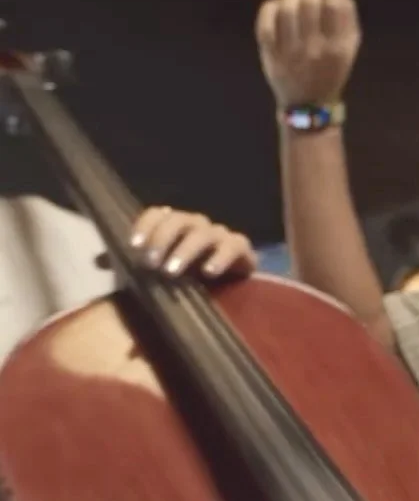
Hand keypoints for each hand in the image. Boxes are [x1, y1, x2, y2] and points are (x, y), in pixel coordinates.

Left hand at [130, 207, 257, 278]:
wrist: (228, 287)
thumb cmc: (187, 274)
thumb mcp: (155, 269)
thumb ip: (128, 263)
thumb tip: (96, 261)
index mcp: (174, 225)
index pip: (157, 213)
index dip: (145, 225)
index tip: (134, 246)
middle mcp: (196, 225)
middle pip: (179, 220)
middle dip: (162, 239)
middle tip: (150, 263)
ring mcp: (219, 235)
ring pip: (203, 233)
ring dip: (186, 251)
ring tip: (172, 272)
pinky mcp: (241, 249)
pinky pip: (233, 245)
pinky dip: (221, 257)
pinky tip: (210, 272)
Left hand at [256, 0, 360, 107]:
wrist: (309, 106)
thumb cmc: (332, 69)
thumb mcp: (350, 47)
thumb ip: (348, 16)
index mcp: (337, 47)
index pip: (335, 5)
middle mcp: (314, 49)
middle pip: (309, 2)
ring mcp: (289, 54)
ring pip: (286, 9)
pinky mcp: (270, 57)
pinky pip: (265, 23)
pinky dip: (271, 7)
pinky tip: (278, 7)